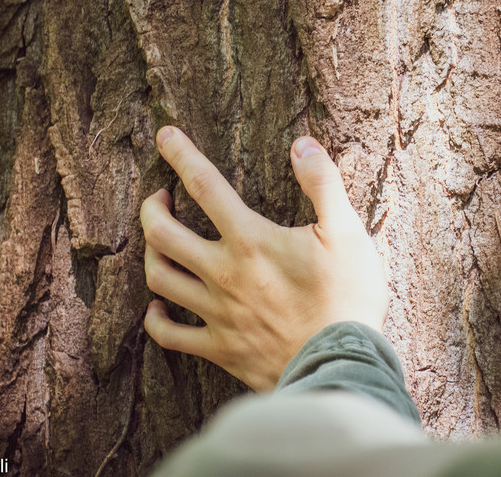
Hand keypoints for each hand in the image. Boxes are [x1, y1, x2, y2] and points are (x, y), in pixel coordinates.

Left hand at [140, 126, 388, 390]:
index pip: (205, 186)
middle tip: (158, 196)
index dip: (181, 155)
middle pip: (162, 233)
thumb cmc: (348, 296)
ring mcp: (217, 313)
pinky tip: (157, 308)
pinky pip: (169, 335)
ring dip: (151, 255)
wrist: (342, 365)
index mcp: (251, 240)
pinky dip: (155, 319)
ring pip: (160, 279)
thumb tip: (302, 144)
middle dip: (152, 207)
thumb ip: (322, 182)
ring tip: (159, 242)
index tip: (165, 135)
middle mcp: (224, 273)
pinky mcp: (220, 347)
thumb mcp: (347, 230)